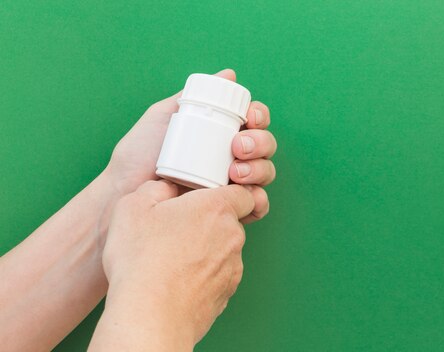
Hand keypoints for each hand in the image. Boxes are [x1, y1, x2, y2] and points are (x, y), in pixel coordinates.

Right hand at [91, 181, 254, 349]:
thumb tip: (166, 189)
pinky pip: (218, 276)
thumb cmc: (142, 260)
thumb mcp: (133, 206)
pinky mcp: (226, 293)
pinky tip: (176, 281)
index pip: (243, 193)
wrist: (150, 317)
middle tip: (175, 231)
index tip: (207, 199)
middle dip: (208, 223)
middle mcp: (232, 237)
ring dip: (204, 251)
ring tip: (170, 260)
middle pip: (229, 222)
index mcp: (216, 208)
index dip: (227, 193)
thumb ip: (156, 189)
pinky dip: (202, 276)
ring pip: (223, 250)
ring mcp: (233, 267)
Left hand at [106, 69, 275, 222]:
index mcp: (220, 134)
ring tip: (235, 173)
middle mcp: (232, 158)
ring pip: (265, 172)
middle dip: (260, 142)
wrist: (125, 192)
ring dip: (260, 169)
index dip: (258, 115)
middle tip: (238, 146)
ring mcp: (233, 185)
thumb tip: (228, 74)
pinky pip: (258, 204)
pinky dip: (260, 200)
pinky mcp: (231, 210)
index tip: (248, 116)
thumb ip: (191, 95)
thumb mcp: (164, 117)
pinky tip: (248, 196)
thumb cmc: (139, 156)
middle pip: (265, 145)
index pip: (253, 121)